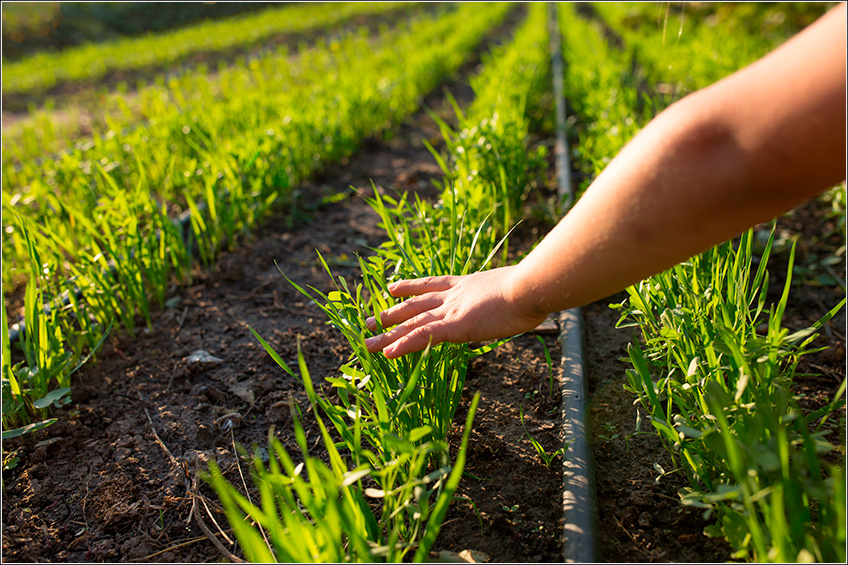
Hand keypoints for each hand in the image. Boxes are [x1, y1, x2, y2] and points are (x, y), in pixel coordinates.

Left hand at [364, 266, 547, 358]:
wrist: (532, 286)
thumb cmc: (534, 288)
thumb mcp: (516, 291)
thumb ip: (510, 296)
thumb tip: (523, 301)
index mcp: (468, 284)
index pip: (433, 285)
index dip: (411, 287)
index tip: (392, 287)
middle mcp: (454, 295)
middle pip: (415, 304)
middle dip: (392, 312)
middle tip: (371, 318)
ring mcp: (453, 310)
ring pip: (412, 323)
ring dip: (387, 333)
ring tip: (366, 341)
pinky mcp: (455, 326)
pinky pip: (422, 336)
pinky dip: (403, 344)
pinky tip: (386, 352)